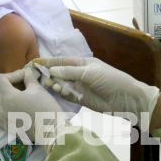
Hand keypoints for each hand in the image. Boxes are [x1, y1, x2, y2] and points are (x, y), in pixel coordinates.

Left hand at [0, 67, 64, 144]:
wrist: (51, 131)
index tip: (23, 76)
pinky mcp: (6, 129)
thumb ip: (28, 78)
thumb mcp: (37, 89)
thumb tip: (26, 71)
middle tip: (4, 86)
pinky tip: (10, 110)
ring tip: (3, 99)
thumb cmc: (45, 108)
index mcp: (6, 96)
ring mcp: (1, 120)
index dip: (11, 74)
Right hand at [35, 57, 159, 130]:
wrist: (125, 98)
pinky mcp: (80, 99)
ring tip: (52, 85)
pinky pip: (67, 95)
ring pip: (62, 84)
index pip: (62, 61)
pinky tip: (60, 92)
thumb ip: (70, 72)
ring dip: (56, 84)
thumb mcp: (90, 72)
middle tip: (41, 77)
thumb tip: (52, 70)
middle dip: (50, 74)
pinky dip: (62, 93)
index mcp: (81, 63)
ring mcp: (79, 87)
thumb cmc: (109, 79)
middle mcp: (78, 74)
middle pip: (59, 73)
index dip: (49, 62)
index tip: (35, 62)